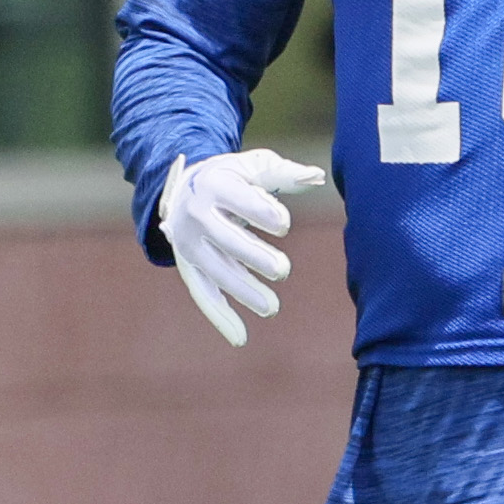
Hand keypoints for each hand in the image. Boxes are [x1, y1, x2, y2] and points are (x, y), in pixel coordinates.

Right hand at [157, 148, 325, 345]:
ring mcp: (189, 244)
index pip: (238, 199)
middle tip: (282, 270)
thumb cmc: (233, 175)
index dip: (260, 211)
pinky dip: (220, 316)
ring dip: (242, 290)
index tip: (284, 224)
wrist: (186, 187)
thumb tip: (317, 176)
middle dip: (252, 255)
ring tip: (272, 307)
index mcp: (214, 183)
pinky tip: (241, 337)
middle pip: (224, 238)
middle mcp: (195, 215)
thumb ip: (286, 174)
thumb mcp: (256, 166)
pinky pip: (203, 293)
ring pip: (215, 270)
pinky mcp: (188, 266)